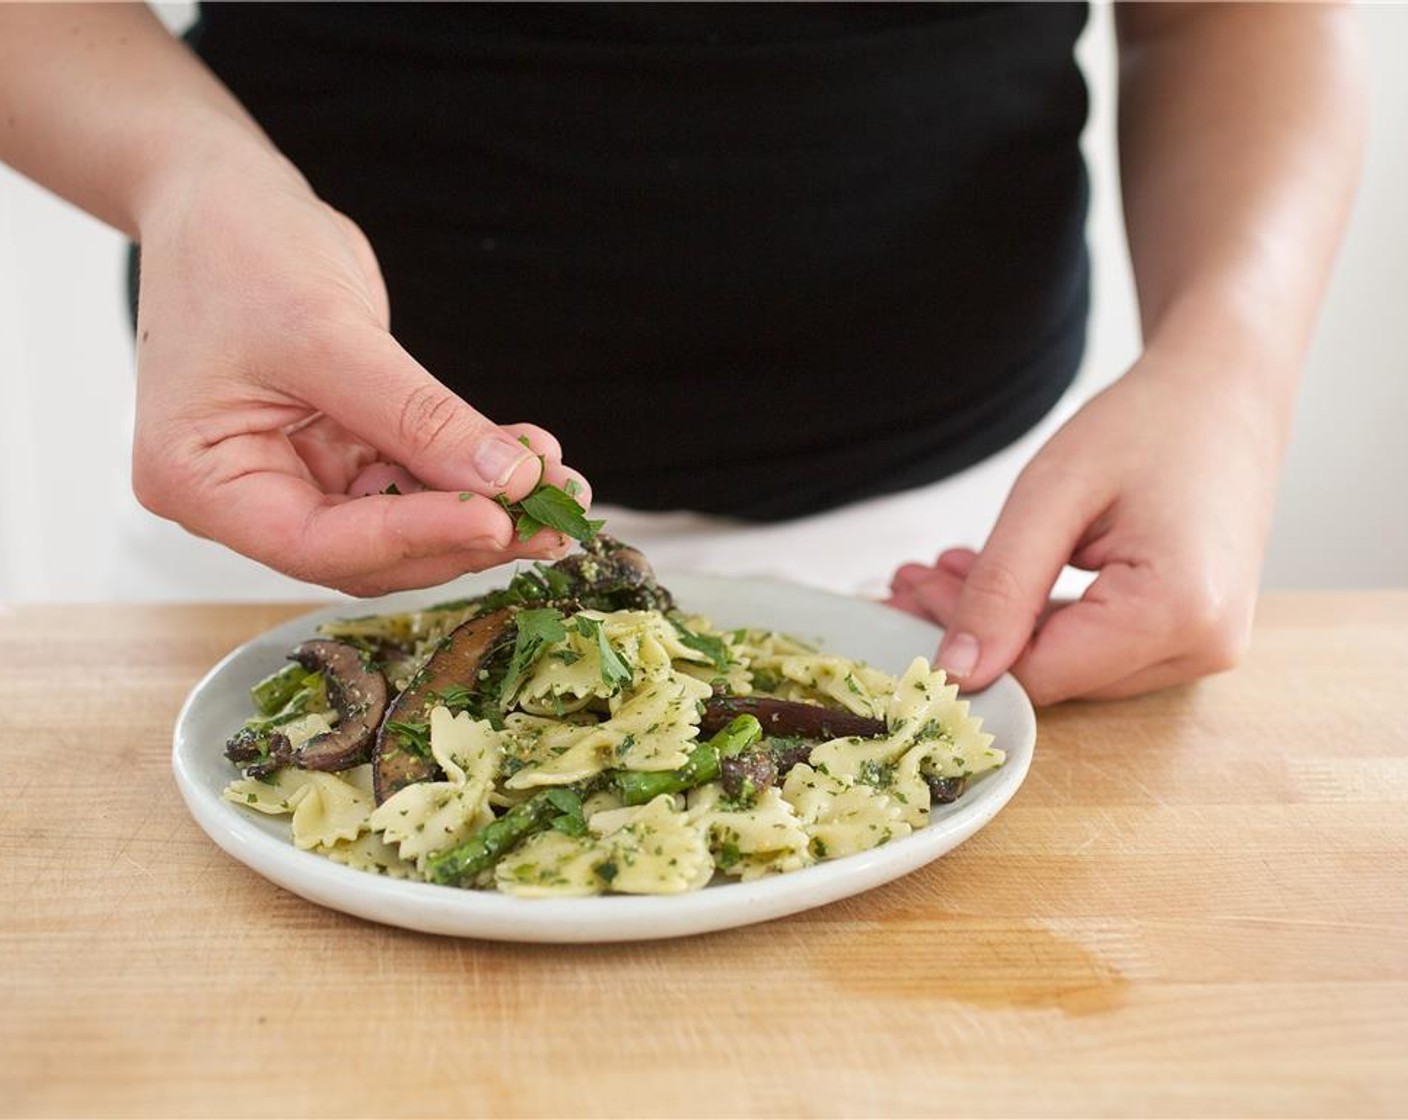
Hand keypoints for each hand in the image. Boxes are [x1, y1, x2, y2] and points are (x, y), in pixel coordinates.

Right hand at [130, 145, 587, 595]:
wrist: (224, 198)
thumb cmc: (238, 249)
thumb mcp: (327, 331)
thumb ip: (418, 416)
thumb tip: (510, 480)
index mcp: (201, 480)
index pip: (315, 543)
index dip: (413, 538)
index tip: (496, 523)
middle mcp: (245, 495)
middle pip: (369, 549)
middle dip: (464, 534)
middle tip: (552, 523)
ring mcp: (298, 475)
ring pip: (403, 521)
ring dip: (484, 507)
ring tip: (560, 487)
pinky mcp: (343, 452)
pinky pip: (415, 479)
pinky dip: (472, 472)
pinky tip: (532, 457)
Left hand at [887, 350, 1284, 703]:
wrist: (1227, 391)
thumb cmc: (1150, 423)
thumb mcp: (1053, 494)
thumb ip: (1001, 587)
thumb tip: (957, 671)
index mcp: (1177, 611)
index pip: (1041, 675)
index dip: (963, 650)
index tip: (904, 602)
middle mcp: (1202, 645)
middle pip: (1054, 674)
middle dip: (973, 632)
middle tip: (907, 579)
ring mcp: (1203, 646)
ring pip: (1069, 665)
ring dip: (999, 623)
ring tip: (940, 569)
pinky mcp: (1190, 634)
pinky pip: (1096, 647)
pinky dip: (1038, 618)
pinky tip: (990, 577)